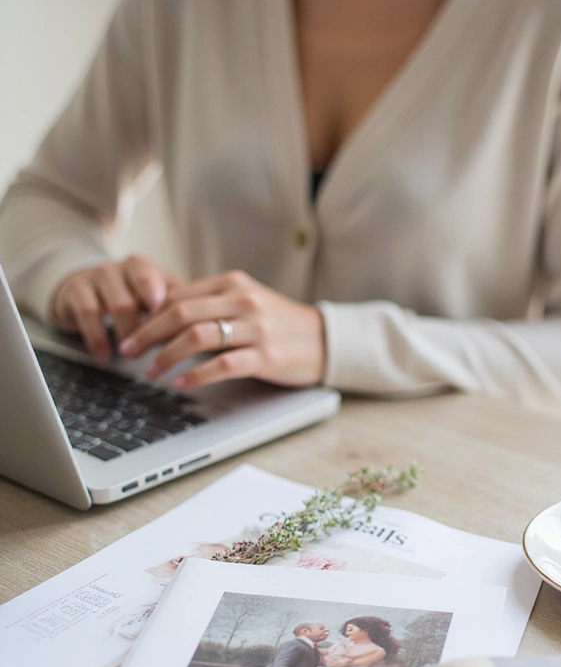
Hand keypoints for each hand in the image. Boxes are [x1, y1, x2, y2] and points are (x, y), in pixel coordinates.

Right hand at [53, 255, 178, 361]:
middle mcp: (117, 268)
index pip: (152, 281)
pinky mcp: (75, 291)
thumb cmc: (127, 293)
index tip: (171, 327)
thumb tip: (198, 326)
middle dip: (144, 329)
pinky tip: (105, 355)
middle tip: (152, 351)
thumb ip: (173, 305)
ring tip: (132, 354)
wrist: (83, 285)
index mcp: (140, 266)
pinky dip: (98, 339)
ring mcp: (94, 278)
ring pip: (115, 306)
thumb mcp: (150, 293)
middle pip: (134, 298)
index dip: (161, 305)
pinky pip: (88, 315)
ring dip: (126, 334)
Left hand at [119, 270, 325, 388]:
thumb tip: (160, 312)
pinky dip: (196, 374)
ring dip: (167, 355)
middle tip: (129, 350)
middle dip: (148, 333)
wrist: (324, 339)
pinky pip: (223, 364)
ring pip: (198, 337)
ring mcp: (256, 328)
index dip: (149, 314)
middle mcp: (243, 300)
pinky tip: (181, 382)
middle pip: (181, 313)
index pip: (178, 295)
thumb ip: (208, 304)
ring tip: (150, 371)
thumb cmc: (278, 323)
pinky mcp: (266, 356)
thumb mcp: (244, 302)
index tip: (131, 331)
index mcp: (233, 283)